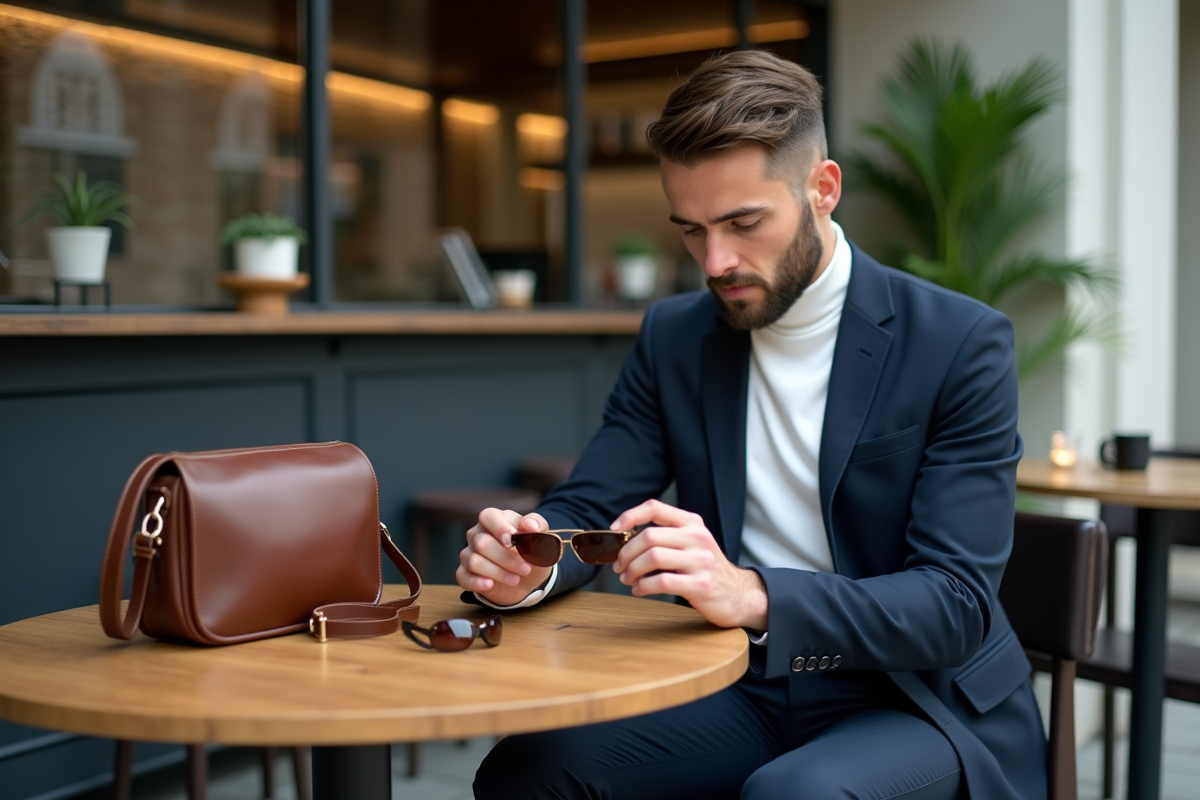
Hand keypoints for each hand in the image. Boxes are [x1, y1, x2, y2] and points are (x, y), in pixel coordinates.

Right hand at [456, 507, 553, 606]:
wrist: (530, 577)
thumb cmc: (533, 552)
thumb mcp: (542, 538)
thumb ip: (538, 526)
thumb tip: (530, 525)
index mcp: (494, 519)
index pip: (488, 516)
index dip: (500, 528)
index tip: (513, 541)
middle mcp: (477, 534)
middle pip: (482, 543)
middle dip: (506, 558)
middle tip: (526, 568)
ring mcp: (469, 553)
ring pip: (474, 561)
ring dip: (498, 572)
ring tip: (516, 579)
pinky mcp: (465, 573)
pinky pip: (463, 577)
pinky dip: (478, 582)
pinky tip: (490, 584)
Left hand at [610, 499, 766, 629]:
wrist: (739, 595)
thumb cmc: (706, 570)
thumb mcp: (693, 544)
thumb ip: (667, 537)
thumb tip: (625, 539)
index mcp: (692, 524)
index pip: (655, 508)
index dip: (630, 516)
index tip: (615, 529)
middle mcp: (698, 537)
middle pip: (649, 536)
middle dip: (626, 553)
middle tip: (619, 567)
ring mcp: (701, 561)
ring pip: (653, 557)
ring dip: (632, 570)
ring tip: (628, 579)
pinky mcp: (701, 585)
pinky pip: (662, 581)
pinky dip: (643, 586)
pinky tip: (639, 590)